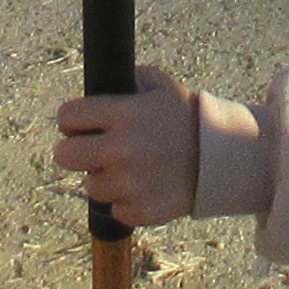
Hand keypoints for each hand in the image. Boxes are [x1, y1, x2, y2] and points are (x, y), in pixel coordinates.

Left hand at [53, 68, 201, 227]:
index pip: (67, 116)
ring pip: (90, 185)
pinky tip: (145, 188)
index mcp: (123, 113)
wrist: (224, 159)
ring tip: (131, 170)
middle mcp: (121, 149)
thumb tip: (104, 79)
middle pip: (64, 155)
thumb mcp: (162, 87)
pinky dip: (126, 202)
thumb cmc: (187, 119)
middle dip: (76, 152)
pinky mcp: (140, 210)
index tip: (82, 126)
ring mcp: (130, 183)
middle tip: (95, 151)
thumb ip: (130, 79)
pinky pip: (115, 210)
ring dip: (105, 179)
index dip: (72, 121)